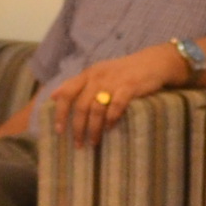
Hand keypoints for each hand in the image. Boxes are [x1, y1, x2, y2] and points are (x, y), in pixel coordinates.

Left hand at [46, 48, 178, 147]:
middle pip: (81, 105)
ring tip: (94, 142)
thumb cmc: (122, 72)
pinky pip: (116, 106)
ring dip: (94, 128)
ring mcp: (113, 82)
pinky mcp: (129, 87)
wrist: (152, 62)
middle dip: (78, 127)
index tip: (59, 130)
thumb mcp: (97, 73)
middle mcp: (97, 77)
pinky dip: (111, 119)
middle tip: (78, 144)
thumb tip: (53, 96)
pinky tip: (110, 129)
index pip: (67, 93)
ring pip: (97, 109)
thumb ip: (75, 84)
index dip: (60, 113)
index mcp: (87, 74)